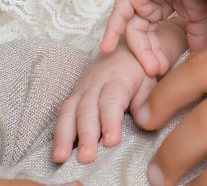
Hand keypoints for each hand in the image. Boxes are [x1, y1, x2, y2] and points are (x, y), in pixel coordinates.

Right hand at [52, 44, 156, 164]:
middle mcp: (95, 84)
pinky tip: (58, 151)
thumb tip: (144, 122)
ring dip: (64, 136)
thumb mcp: (149, 81)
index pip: (111, 101)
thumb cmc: (139, 70)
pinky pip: (62, 114)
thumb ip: (146, 101)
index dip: (110, 121)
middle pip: (87, 110)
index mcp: (117, 79)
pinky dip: (58, 133)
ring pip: (69, 112)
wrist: (123, 49)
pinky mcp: (73, 96)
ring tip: (61, 158)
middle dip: (86, 135)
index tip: (111, 141)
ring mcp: (81, 90)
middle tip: (87, 157)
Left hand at [100, 0, 206, 75]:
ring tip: (150, 68)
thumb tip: (197, 54)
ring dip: (140, 50)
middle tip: (157, 71)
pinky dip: (112, 31)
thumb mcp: (199, 17)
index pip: (153, 33)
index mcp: (162, 6)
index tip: (164, 68)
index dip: (156, 52)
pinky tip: (108, 48)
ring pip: (133, 29)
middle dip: (149, 54)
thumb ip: (196, 35)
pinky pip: (118, 15)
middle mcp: (148, 2)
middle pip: (142, 35)